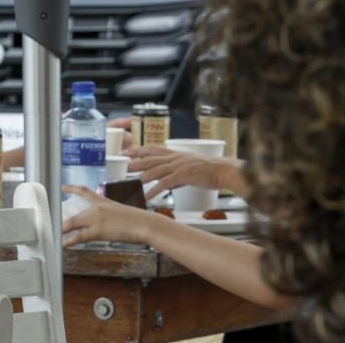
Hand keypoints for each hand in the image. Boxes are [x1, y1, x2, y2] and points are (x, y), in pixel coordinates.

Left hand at [61, 186, 154, 247]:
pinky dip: (70, 240)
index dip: (72, 188)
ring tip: (55, 234)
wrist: (144, 224)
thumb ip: (112, 215)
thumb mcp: (122, 212)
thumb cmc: (139, 220)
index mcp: (104, 201)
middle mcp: (97, 208)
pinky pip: (80, 236)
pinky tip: (65, 243)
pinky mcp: (98, 231)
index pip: (84, 191)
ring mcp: (97, 219)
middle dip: (63, 218)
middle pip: (75, 213)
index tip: (63, 187)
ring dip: (63, 229)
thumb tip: (110, 222)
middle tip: (54, 221)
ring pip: (73, 223)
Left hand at [124, 146, 239, 199]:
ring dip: (140, 176)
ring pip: (154, 170)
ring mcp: (177, 166)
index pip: (152, 148)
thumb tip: (167, 183)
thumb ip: (176, 173)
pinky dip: (153, 190)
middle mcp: (174, 158)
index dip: (138, 149)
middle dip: (133, 162)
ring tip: (128, 182)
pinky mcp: (182, 176)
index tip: (126, 151)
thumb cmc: (209, 170)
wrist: (223, 170)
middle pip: (149, 159)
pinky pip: (164, 184)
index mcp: (175, 154)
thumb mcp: (190, 167)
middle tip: (121, 165)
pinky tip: (146, 196)